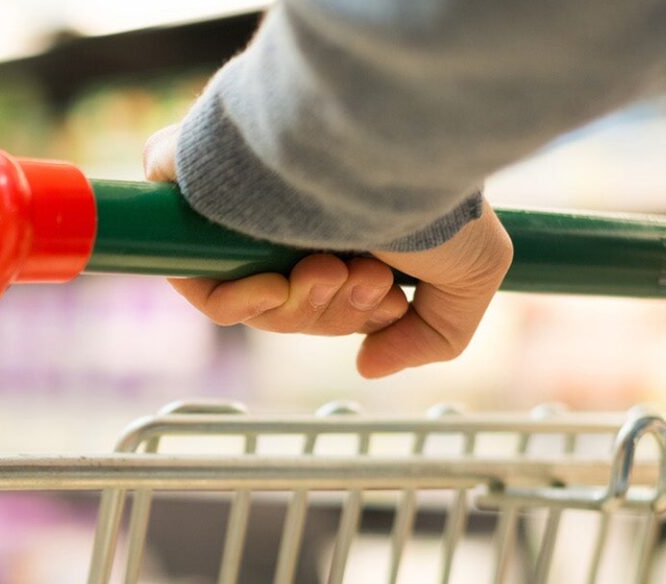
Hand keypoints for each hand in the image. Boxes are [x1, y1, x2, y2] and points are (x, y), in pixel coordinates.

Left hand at [143, 123, 512, 378]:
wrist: (385, 138)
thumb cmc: (434, 194)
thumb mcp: (472, 274)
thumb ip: (434, 334)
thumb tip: (368, 365)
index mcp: (346, 219)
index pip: (325, 296)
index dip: (351, 316)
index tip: (387, 301)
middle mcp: (293, 209)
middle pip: (289, 307)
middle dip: (331, 313)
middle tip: (365, 280)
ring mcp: (243, 203)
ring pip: (249, 299)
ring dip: (297, 306)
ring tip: (334, 269)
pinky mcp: (193, 193)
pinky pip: (195, 276)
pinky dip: (236, 300)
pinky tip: (278, 285)